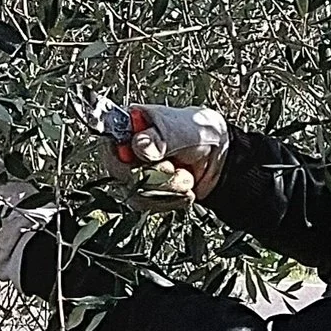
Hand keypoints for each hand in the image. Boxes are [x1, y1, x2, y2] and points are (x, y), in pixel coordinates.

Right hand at [93, 99, 229, 206]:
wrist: (221, 157)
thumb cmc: (199, 132)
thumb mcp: (183, 128)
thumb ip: (162, 137)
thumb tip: (139, 146)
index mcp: (129, 125)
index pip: (109, 143)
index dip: (125, 156)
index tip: (147, 158)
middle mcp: (126, 149)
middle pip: (121, 173)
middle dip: (155, 175)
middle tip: (175, 168)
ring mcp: (134, 172)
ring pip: (136, 192)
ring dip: (168, 189)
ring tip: (186, 177)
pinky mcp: (145, 192)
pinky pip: (148, 205)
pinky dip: (171, 201)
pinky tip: (186, 191)